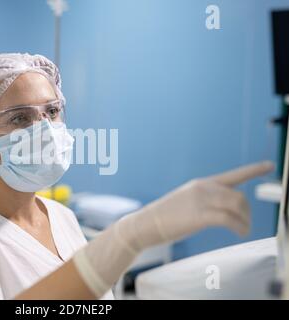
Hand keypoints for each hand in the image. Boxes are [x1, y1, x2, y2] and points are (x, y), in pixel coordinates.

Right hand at [71, 161, 274, 298]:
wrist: (144, 224)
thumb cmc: (163, 218)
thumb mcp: (185, 204)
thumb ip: (204, 202)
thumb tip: (222, 211)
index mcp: (201, 184)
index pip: (233, 175)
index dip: (254, 170)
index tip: (270, 165)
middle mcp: (203, 188)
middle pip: (239, 196)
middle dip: (246, 212)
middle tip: (244, 225)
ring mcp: (201, 200)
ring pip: (237, 206)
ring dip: (245, 220)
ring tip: (243, 230)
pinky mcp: (199, 215)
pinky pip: (230, 219)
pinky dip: (240, 227)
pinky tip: (240, 233)